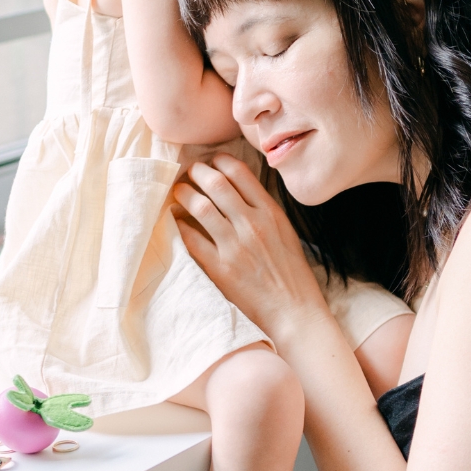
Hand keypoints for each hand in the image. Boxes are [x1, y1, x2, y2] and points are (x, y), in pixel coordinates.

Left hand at [171, 154, 327, 343]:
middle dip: (197, 172)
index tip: (211, 161)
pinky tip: (177, 221)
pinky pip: (192, 239)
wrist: (294, 308)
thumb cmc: (291, 272)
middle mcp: (253, 225)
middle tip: (189, 171)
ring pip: (200, 207)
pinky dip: (180, 225)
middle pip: (216, 184)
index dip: (220, 161)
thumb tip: (236, 191)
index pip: (240, 174)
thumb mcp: (285, 232)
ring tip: (178, 191)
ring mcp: (235, 246)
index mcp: (272, 213)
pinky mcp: (220, 267)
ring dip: (184, 194)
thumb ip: (263, 211)